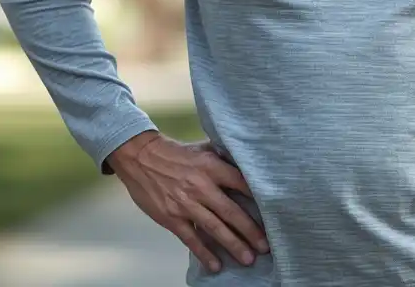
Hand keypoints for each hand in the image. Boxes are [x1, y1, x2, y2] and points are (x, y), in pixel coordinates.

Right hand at [107, 131, 269, 272]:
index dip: (259, 199)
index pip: (241, 184)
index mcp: (211, 166)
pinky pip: (191, 238)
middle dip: (250, 231)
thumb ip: (223, 158)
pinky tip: (216, 265)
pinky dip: (204, 253)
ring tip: (248, 259)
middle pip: (231, 212)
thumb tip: (248, 164)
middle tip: (266, 247)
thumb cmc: (175, 153)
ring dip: (233, 245)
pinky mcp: (171, 217)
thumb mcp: (202, 149)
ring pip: (214, 228)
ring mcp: (186, 203)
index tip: (274, 213)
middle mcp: (201, 186)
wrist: (139, 157)